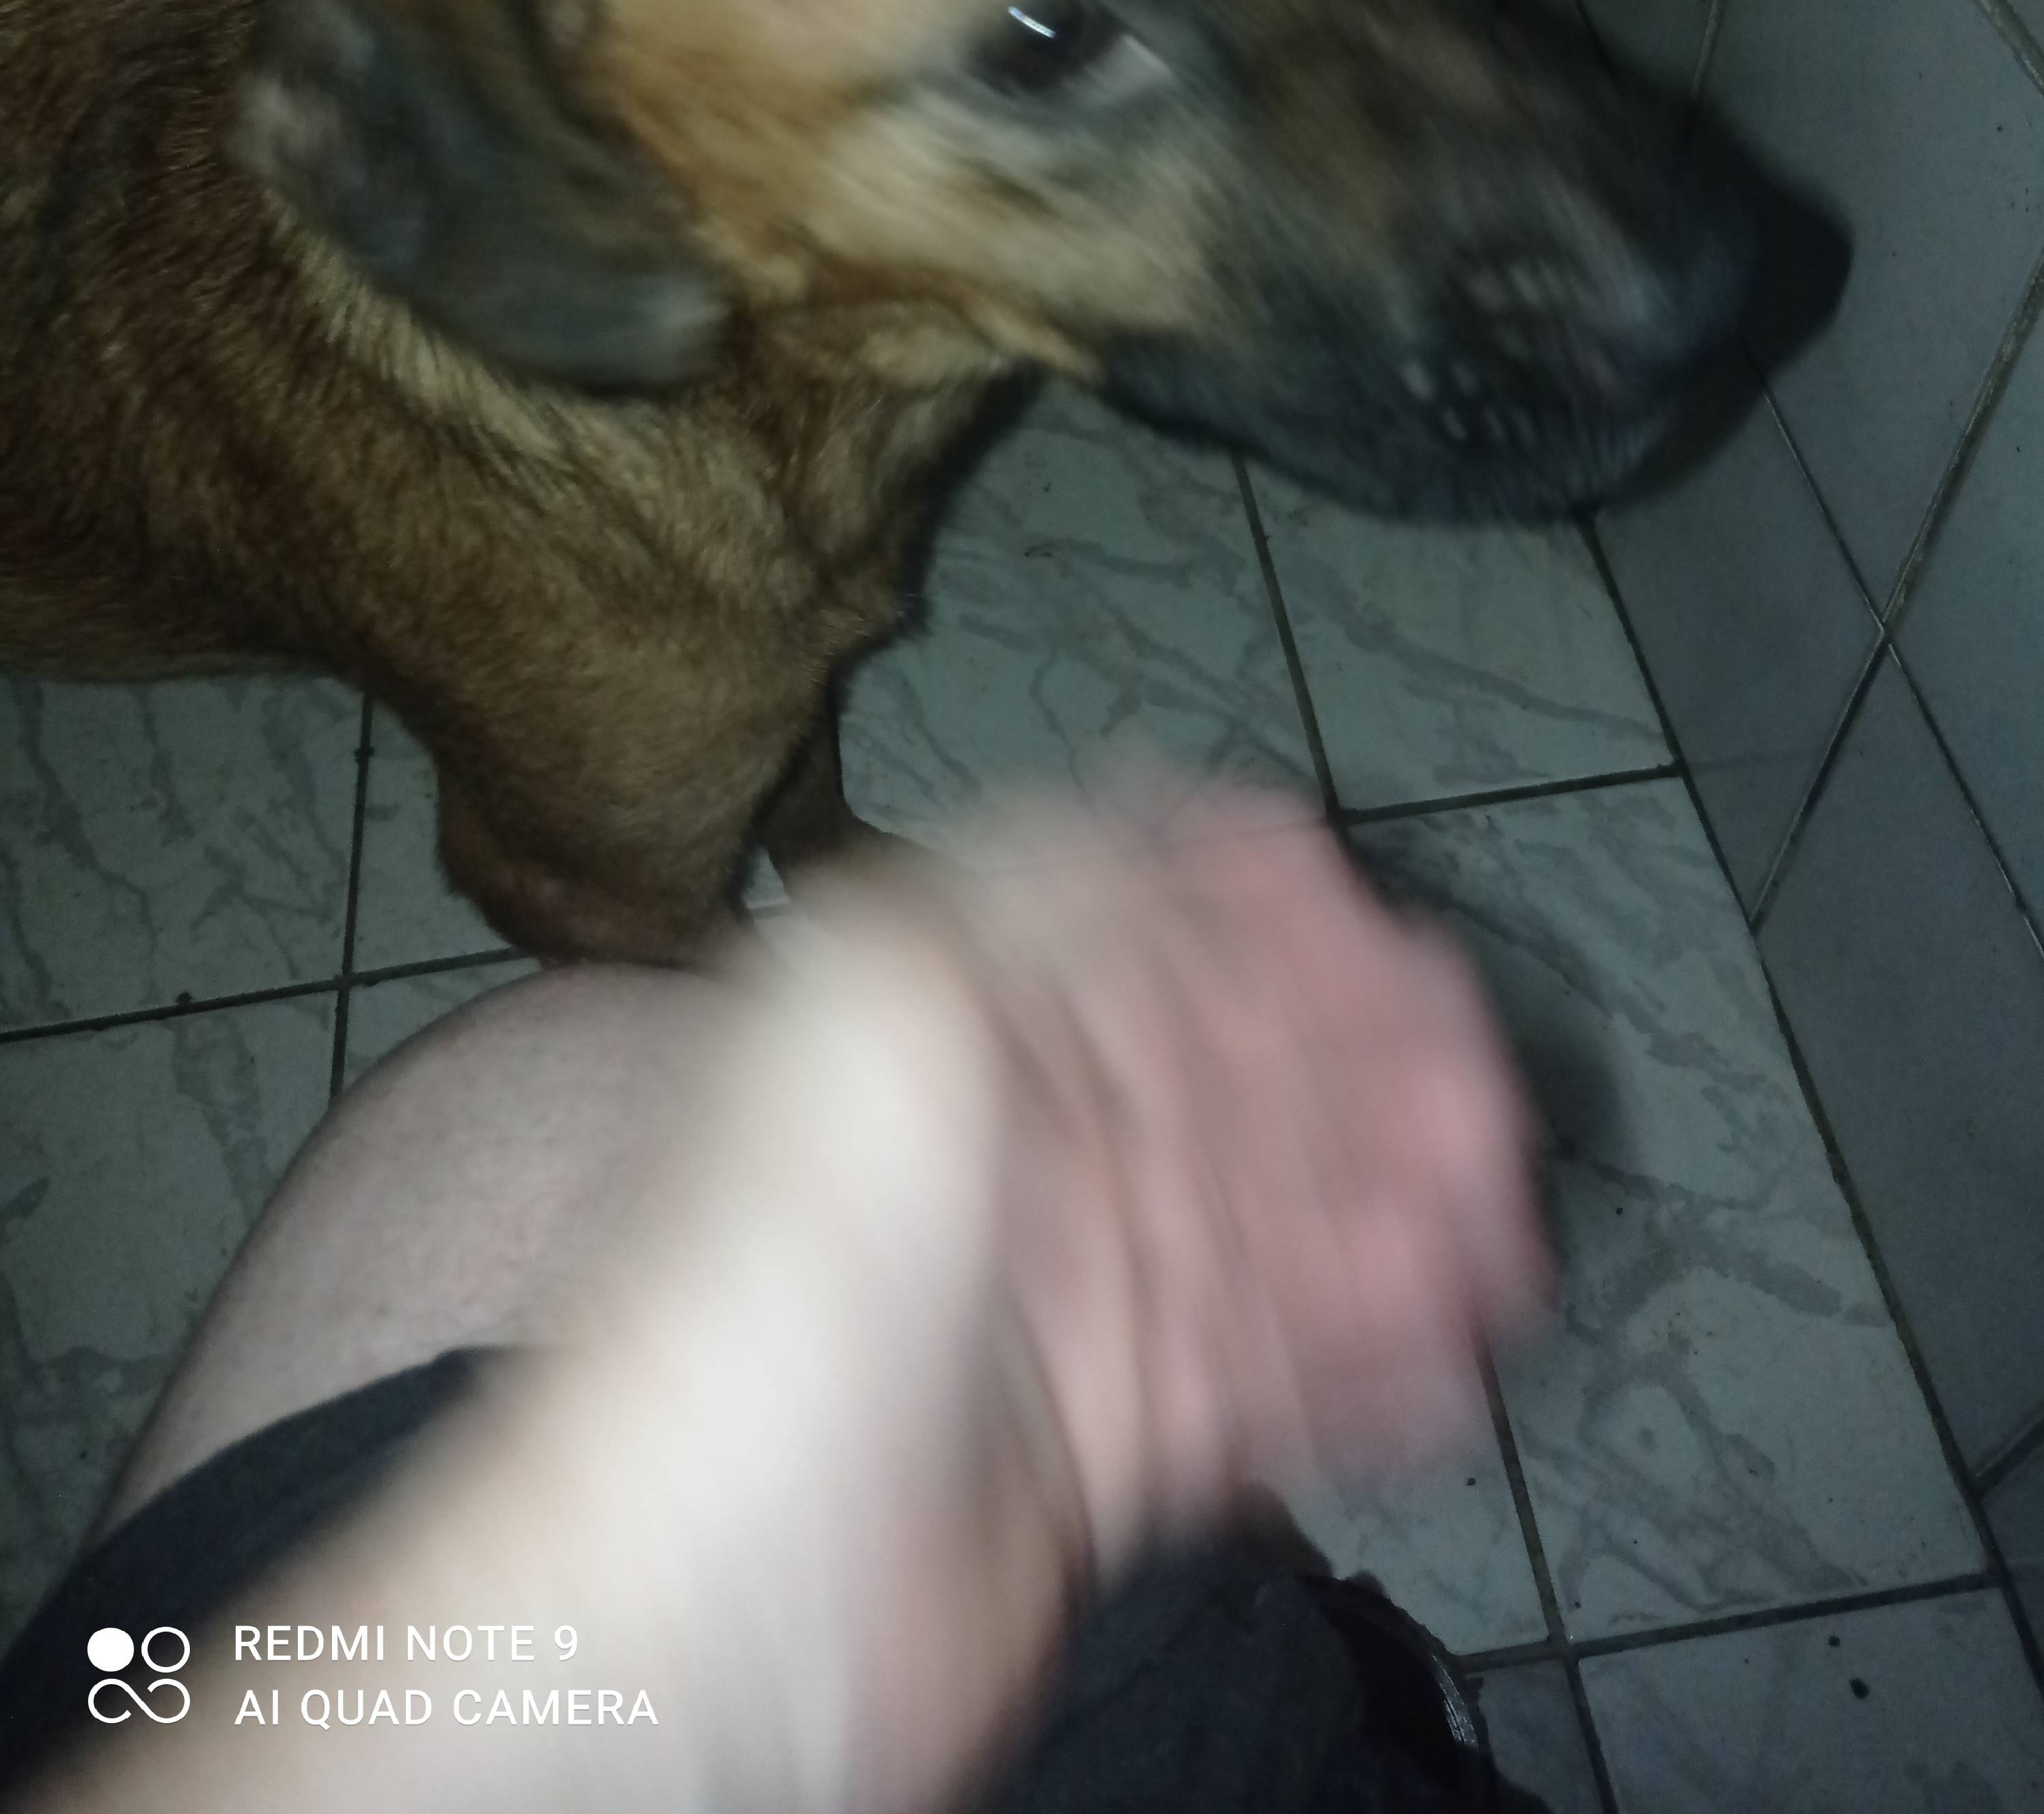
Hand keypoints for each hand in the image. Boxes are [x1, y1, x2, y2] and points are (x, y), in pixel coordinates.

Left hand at [517, 782, 1547, 1813]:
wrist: (723, 1588)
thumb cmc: (797, 1263)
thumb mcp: (897, 989)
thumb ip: (1050, 880)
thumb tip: (1187, 805)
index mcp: (946, 1018)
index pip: (1146, 945)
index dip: (1280, 942)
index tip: (1399, 952)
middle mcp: (1004, 1145)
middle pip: (1225, 1092)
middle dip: (1367, 1089)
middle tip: (1489, 1106)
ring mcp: (1054, 1298)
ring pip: (1261, 1235)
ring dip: (1387, 1226)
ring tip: (1497, 1238)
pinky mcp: (1095, 1441)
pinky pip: (1254, 1380)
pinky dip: (1354, 1366)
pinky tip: (1441, 1357)